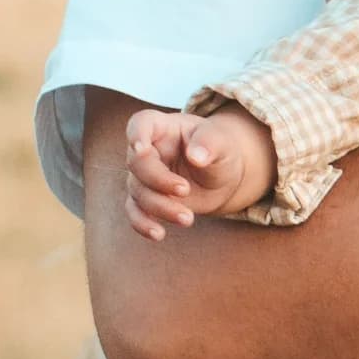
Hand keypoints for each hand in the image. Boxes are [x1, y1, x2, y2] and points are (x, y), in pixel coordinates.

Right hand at [124, 100, 276, 239]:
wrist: (223, 176)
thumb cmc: (219, 150)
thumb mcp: (221, 142)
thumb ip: (210, 144)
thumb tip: (196, 157)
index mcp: (162, 127)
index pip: (140, 124)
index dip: (136, 135)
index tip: (141, 149)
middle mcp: (148, 151)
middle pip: (137, 164)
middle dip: (158, 180)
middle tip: (185, 190)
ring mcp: (145, 176)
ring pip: (138, 192)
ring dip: (160, 207)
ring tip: (188, 219)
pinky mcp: (149, 199)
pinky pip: (135, 212)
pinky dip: (143, 224)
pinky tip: (158, 234)